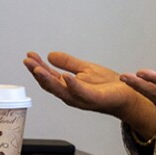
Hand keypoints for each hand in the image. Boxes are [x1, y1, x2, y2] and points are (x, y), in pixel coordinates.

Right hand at [23, 52, 155, 137]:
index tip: (29, 56)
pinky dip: (72, 85)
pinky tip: (66, 76)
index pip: (49, 76)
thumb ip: (68, 63)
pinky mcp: (94, 99)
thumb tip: (50, 55)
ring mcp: (82, 98)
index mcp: (69, 86)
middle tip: (27, 61)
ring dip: (48, 80)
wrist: (128, 92)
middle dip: (37, 73)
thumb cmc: (108, 84)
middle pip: (50, 84)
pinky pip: (81, 93)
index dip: (37, 67)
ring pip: (61, 90)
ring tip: (38, 69)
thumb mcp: (85, 69)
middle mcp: (71, 94)